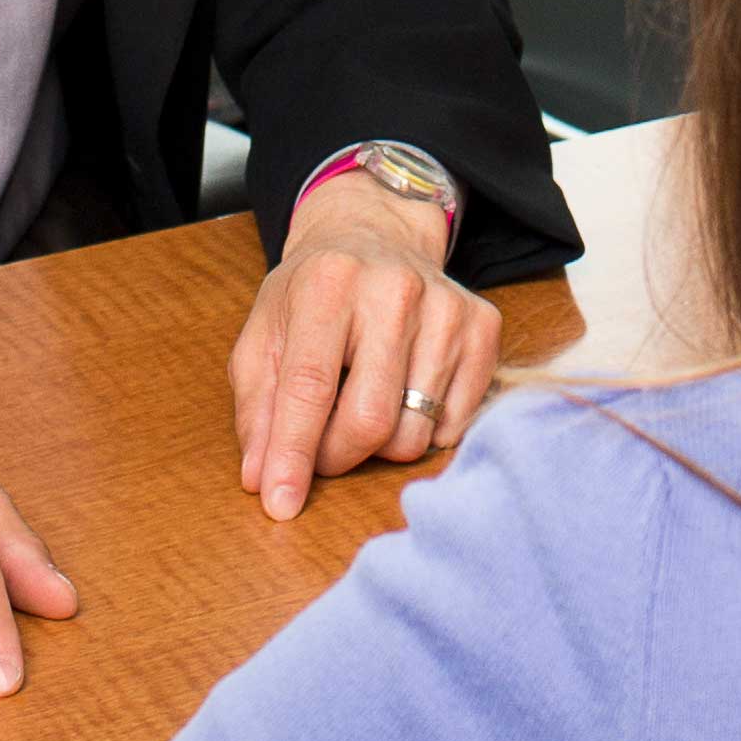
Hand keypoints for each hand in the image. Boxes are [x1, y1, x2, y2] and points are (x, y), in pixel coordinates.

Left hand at [225, 170, 498, 517]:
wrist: (376, 236)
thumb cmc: (312, 295)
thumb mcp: (264, 337)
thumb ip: (257, 408)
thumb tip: (262, 478)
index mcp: (328, 283)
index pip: (310, 386)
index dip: (294, 454)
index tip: (280, 504)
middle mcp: (394, 289)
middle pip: (370, 420)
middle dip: (337, 456)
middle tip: (320, 449)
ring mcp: (447, 307)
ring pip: (414, 433)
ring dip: (379, 445)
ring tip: (363, 404)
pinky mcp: (483, 326)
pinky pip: (453, 426)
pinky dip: (422, 429)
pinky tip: (404, 391)